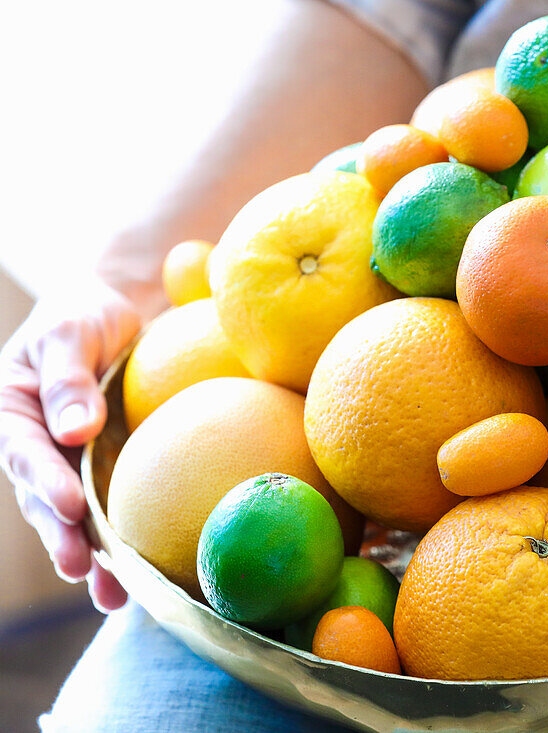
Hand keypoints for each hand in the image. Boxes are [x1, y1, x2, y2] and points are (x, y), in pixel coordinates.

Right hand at [0, 281, 140, 611]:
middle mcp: (36, 447)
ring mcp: (68, 465)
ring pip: (75, 519)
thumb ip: (69, 379)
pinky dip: (120, 544)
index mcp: (13, 412)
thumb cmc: (85, 315)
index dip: (46, 482)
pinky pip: (109, 511)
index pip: (26, 453)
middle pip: (44, 500)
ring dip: (91, 558)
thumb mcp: (72, 332)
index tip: (71, 506)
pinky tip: (141, 578)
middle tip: (79, 566)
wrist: (113, 313)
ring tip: (111, 595)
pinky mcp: (102, 474)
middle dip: (61, 536)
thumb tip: (75, 430)